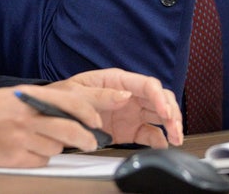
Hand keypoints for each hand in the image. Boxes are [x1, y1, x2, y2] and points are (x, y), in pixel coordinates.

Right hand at [0, 83, 125, 167]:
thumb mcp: (12, 96)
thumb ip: (40, 101)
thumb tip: (72, 109)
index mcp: (27, 96)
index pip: (71, 101)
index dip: (93, 109)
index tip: (103, 116)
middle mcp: (26, 116)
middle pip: (71, 129)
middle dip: (86, 137)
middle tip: (91, 140)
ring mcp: (21, 139)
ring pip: (57, 148)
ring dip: (57, 147)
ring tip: (43, 142)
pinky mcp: (16, 158)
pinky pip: (41, 161)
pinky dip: (40, 158)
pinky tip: (26, 151)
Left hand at [50, 68, 182, 147]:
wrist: (52, 115)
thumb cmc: (62, 96)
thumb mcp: (75, 92)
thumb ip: (100, 94)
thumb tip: (125, 95)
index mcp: (117, 80)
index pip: (147, 84)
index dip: (159, 97)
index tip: (165, 112)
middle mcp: (129, 95)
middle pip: (160, 99)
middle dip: (172, 112)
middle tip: (174, 127)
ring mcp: (131, 112)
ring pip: (160, 116)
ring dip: (172, 126)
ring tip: (176, 138)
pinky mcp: (130, 130)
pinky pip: (150, 134)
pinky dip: (160, 140)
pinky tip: (164, 146)